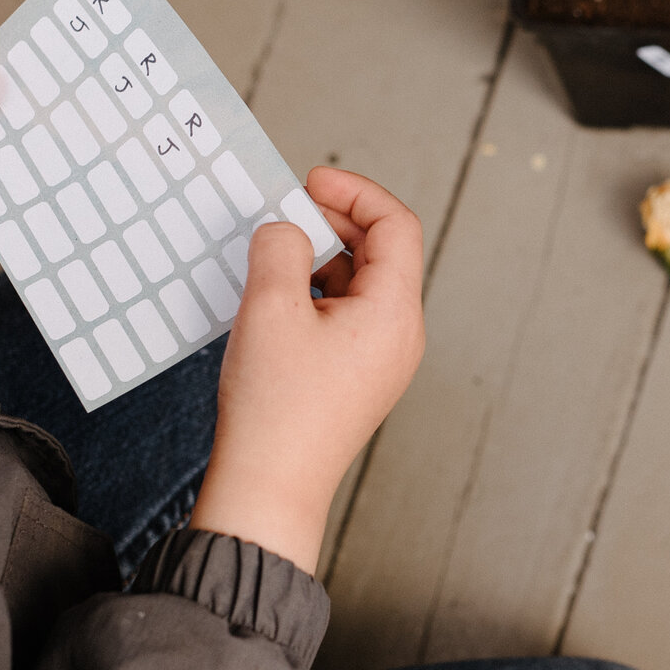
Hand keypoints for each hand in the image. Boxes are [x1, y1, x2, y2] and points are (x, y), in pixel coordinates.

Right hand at [188, 168, 425, 573]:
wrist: (269, 488)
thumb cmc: (275, 409)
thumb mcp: (270, 306)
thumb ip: (282, 247)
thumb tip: (287, 230)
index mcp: (394, 313)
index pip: (396, 225)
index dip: (355, 191)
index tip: (311, 180)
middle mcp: (400, 335)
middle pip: (384, 252)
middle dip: (336, 222)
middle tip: (288, 211)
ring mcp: (382, 360)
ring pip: (362, 283)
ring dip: (323, 257)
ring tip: (276, 254)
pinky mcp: (358, 378)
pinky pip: (348, 315)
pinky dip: (318, 292)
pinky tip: (278, 296)